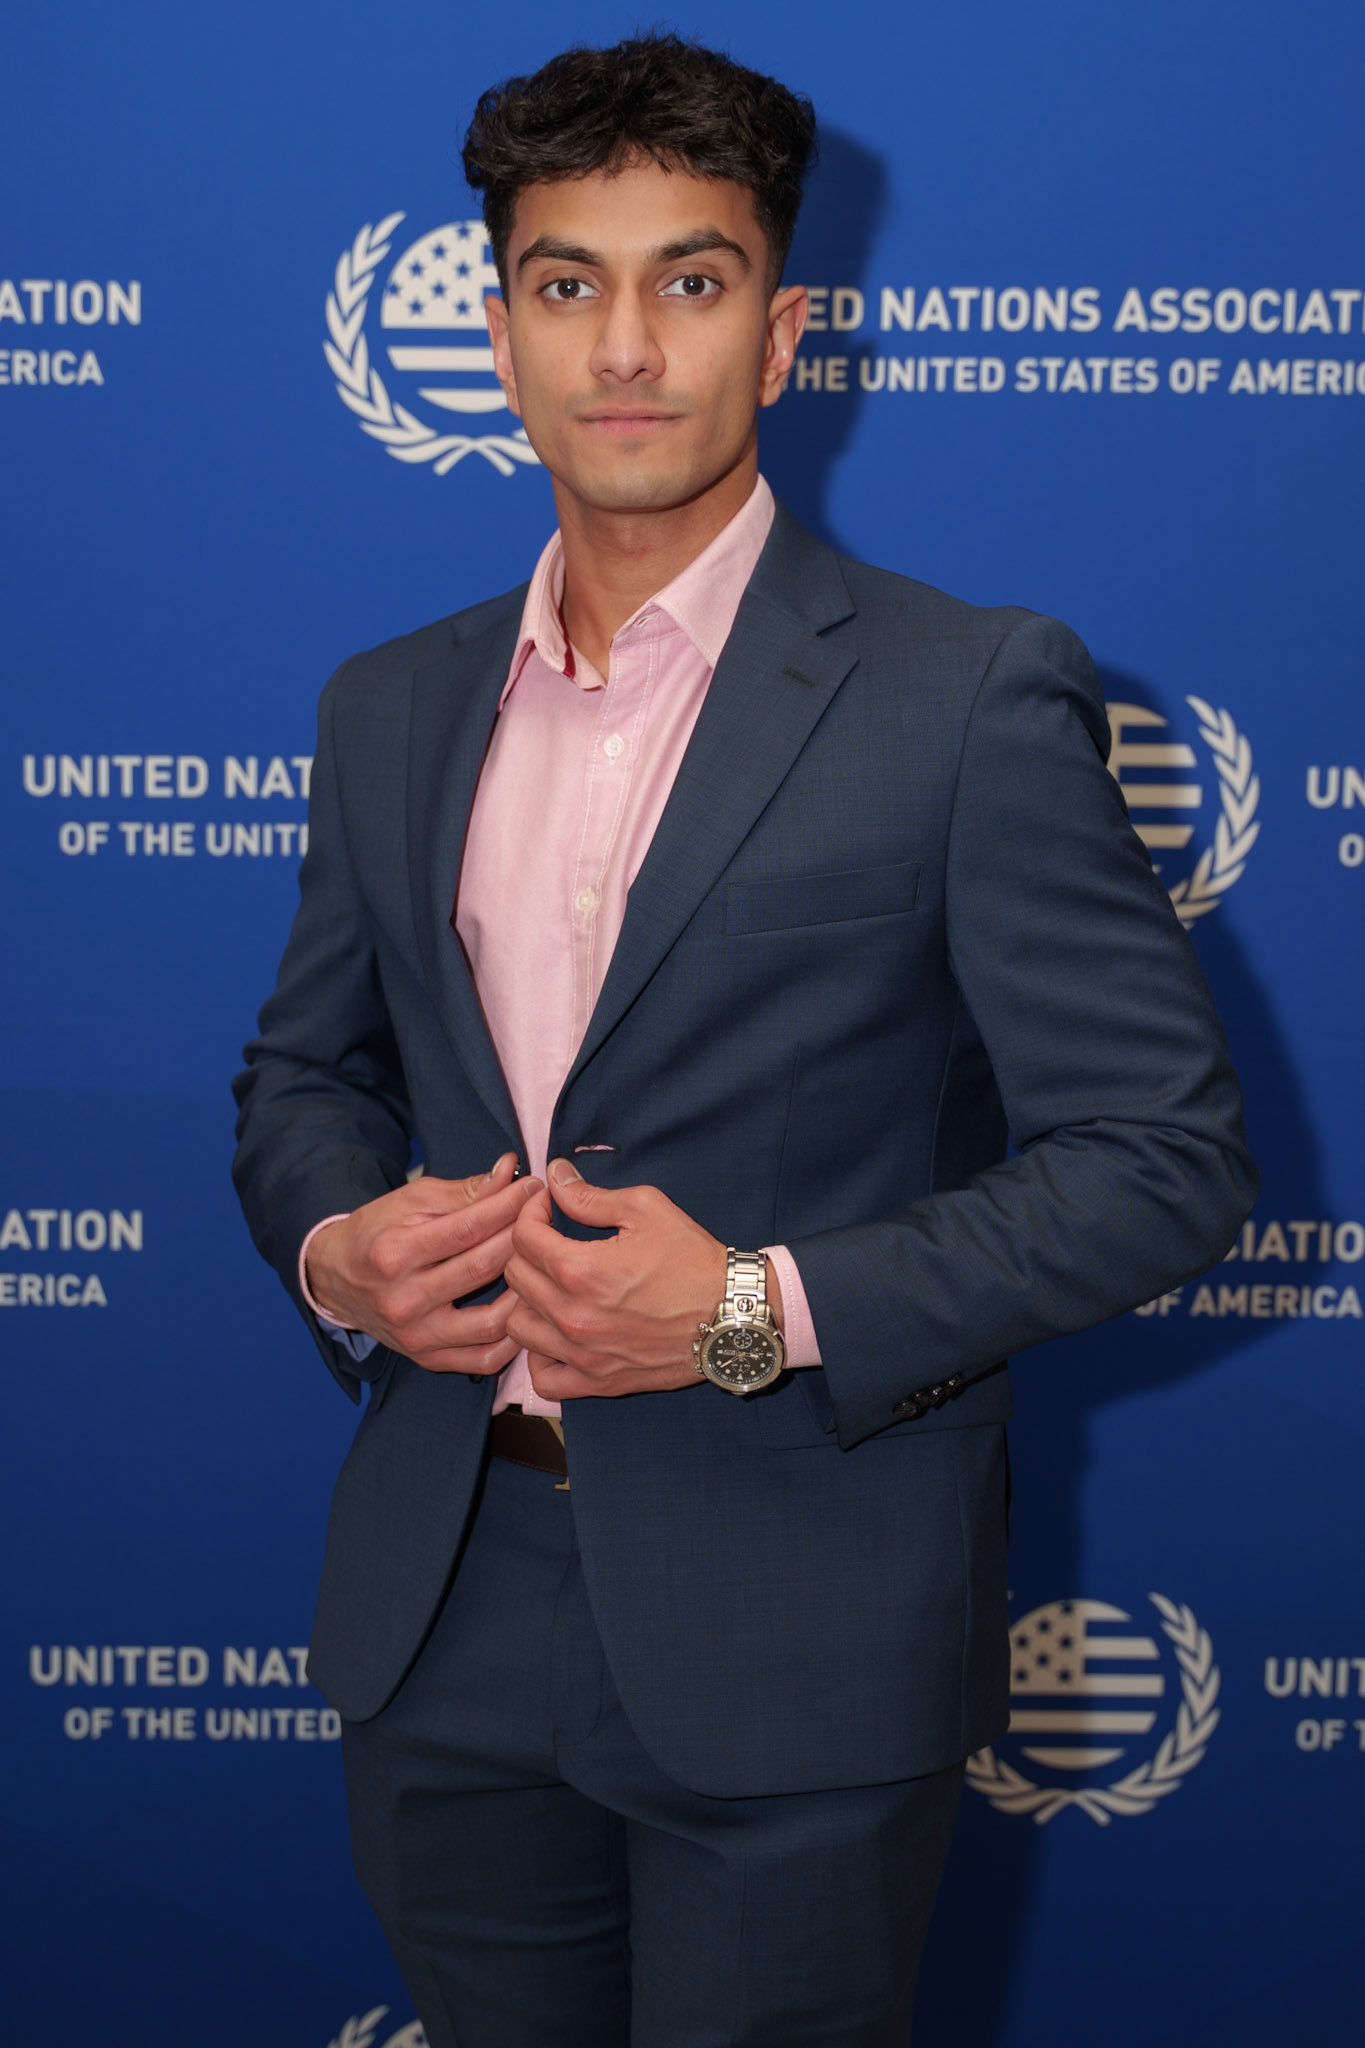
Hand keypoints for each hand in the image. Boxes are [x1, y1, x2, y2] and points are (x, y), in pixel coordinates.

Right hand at [305, 1152, 542, 1374]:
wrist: (334, 1277)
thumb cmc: (379, 1230)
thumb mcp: (413, 1200)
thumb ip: (465, 1191)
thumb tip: (510, 1171)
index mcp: (394, 1252)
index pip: (468, 1228)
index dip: (508, 1205)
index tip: (534, 1188)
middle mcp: (402, 1299)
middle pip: (482, 1268)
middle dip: (522, 1236)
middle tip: (545, 1216)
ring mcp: (415, 1335)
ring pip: (491, 1320)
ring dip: (526, 1290)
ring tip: (541, 1264)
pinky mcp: (425, 1358)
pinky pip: (483, 1360)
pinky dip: (514, 1340)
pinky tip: (527, 1310)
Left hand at [504, 1159, 765, 1399]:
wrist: (732, 1314)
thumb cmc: (693, 1259)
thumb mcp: (647, 1209)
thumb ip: (591, 1196)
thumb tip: (554, 1176)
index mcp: (582, 1270)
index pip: (523, 1236)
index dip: (531, 1211)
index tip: (548, 1206)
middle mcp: (573, 1316)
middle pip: (514, 1276)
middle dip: (527, 1248)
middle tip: (552, 1239)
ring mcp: (583, 1354)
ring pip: (518, 1326)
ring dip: (527, 1300)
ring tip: (551, 1286)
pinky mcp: (598, 1381)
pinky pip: (544, 1378)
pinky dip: (540, 1356)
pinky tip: (556, 1334)